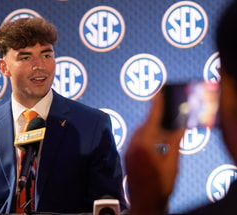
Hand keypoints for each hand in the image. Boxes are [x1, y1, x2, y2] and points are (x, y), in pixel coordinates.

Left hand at [124, 94, 184, 214]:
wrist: (144, 203)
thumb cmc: (160, 185)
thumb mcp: (172, 164)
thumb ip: (174, 144)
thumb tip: (180, 127)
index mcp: (143, 145)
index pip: (151, 120)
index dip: (156, 106)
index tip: (158, 93)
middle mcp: (132, 145)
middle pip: (144, 125)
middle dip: (154, 118)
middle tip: (165, 110)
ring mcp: (128, 151)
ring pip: (139, 133)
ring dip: (150, 128)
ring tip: (162, 126)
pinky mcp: (127, 157)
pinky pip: (136, 140)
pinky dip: (145, 137)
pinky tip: (155, 141)